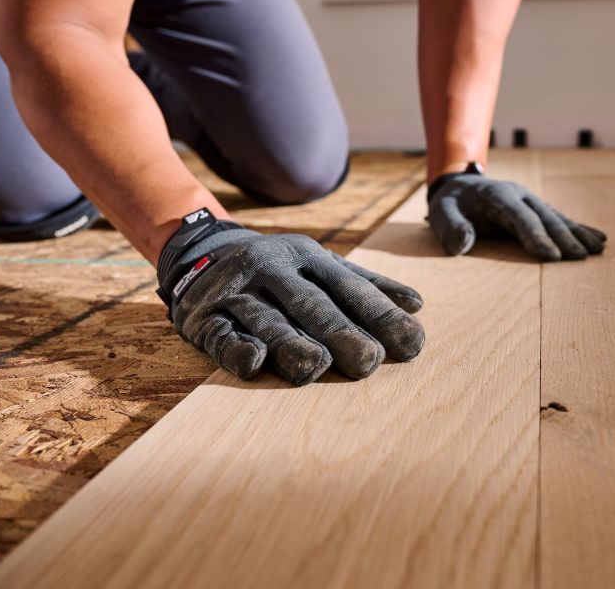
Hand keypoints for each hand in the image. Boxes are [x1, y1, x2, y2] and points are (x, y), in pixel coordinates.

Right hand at [158, 228, 424, 385]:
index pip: (349, 287)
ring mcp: (235, 289)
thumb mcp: (319, 265)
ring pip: (266, 319)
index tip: (412, 342)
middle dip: (340, 332)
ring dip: (290, 343)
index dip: (380, 315)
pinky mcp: (203, 315)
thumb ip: (365, 285)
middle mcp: (272, 268)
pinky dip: (236, 347)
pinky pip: (221, 333)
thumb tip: (417, 304)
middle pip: (310, 304)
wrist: (198, 249)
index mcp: (307, 256)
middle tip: (369, 362)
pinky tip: (254, 361)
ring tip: (315, 365)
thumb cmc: (278, 269)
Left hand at [427, 173, 606, 260]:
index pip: (519, 217)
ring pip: (557, 217)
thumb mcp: (441, 214)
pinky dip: (579, 229)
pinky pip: (560, 219)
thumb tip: (462, 244)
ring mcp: (530, 199)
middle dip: (564, 238)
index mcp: (496, 195)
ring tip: (599, 249)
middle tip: (581, 258)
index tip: (552, 257)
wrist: (458, 187)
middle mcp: (518, 194)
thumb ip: (451, 228)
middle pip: (545, 217)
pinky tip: (599, 238)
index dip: (536, 236)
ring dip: (578, 233)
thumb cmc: (449, 206)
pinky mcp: (535, 207)